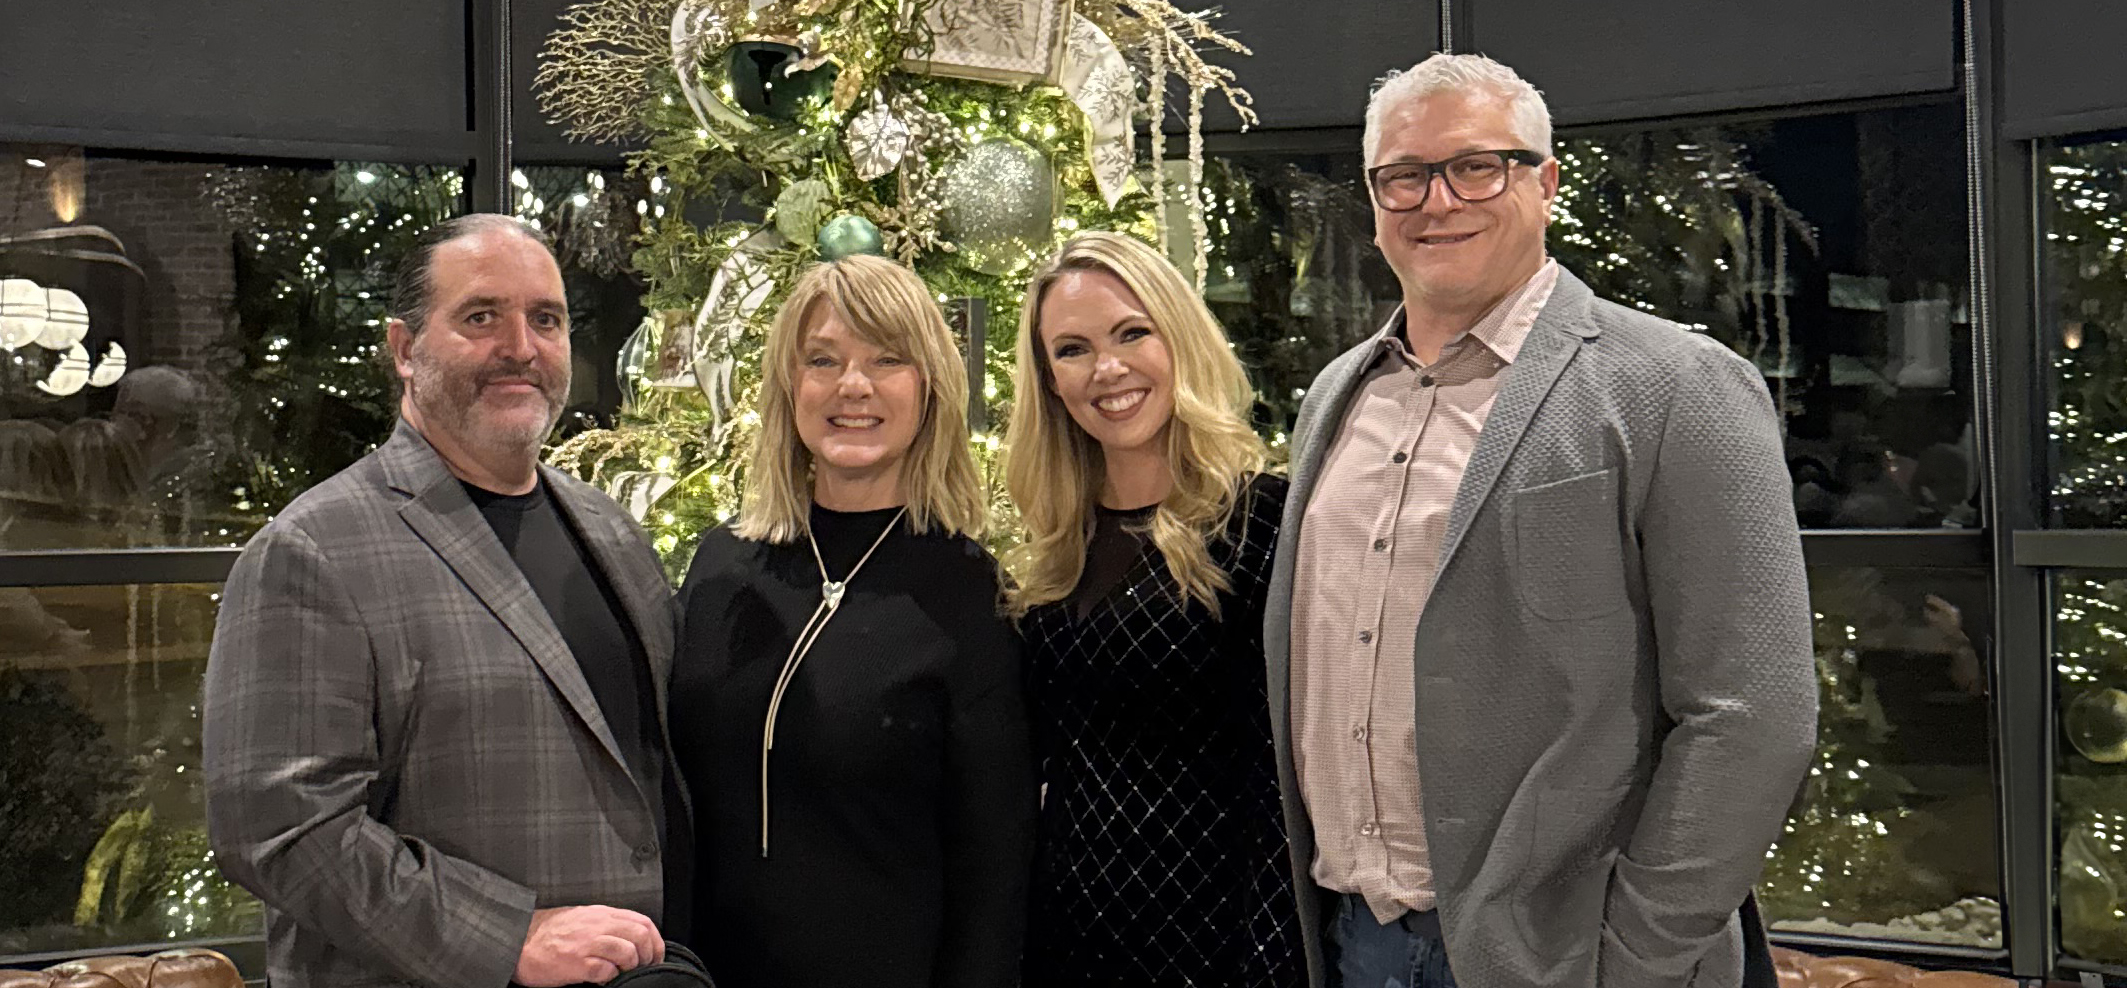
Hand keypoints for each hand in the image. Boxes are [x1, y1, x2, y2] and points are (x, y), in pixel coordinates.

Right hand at [513, 905, 664, 986]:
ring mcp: (587, 943)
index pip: (643, 921)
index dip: (656, 941)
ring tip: (621, 972)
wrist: (517, 941)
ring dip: (631, 966)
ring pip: (628, 952)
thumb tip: (631, 937)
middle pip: (641, 935)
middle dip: (649, 955)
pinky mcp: (576, 963)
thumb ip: (606, 923)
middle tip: (643, 967)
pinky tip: (603, 978)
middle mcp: (597, 925)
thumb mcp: (581, 917)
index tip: (655, 955)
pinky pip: (606, 971)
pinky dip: (610, 977)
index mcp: (601, 913)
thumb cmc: (547, 932)